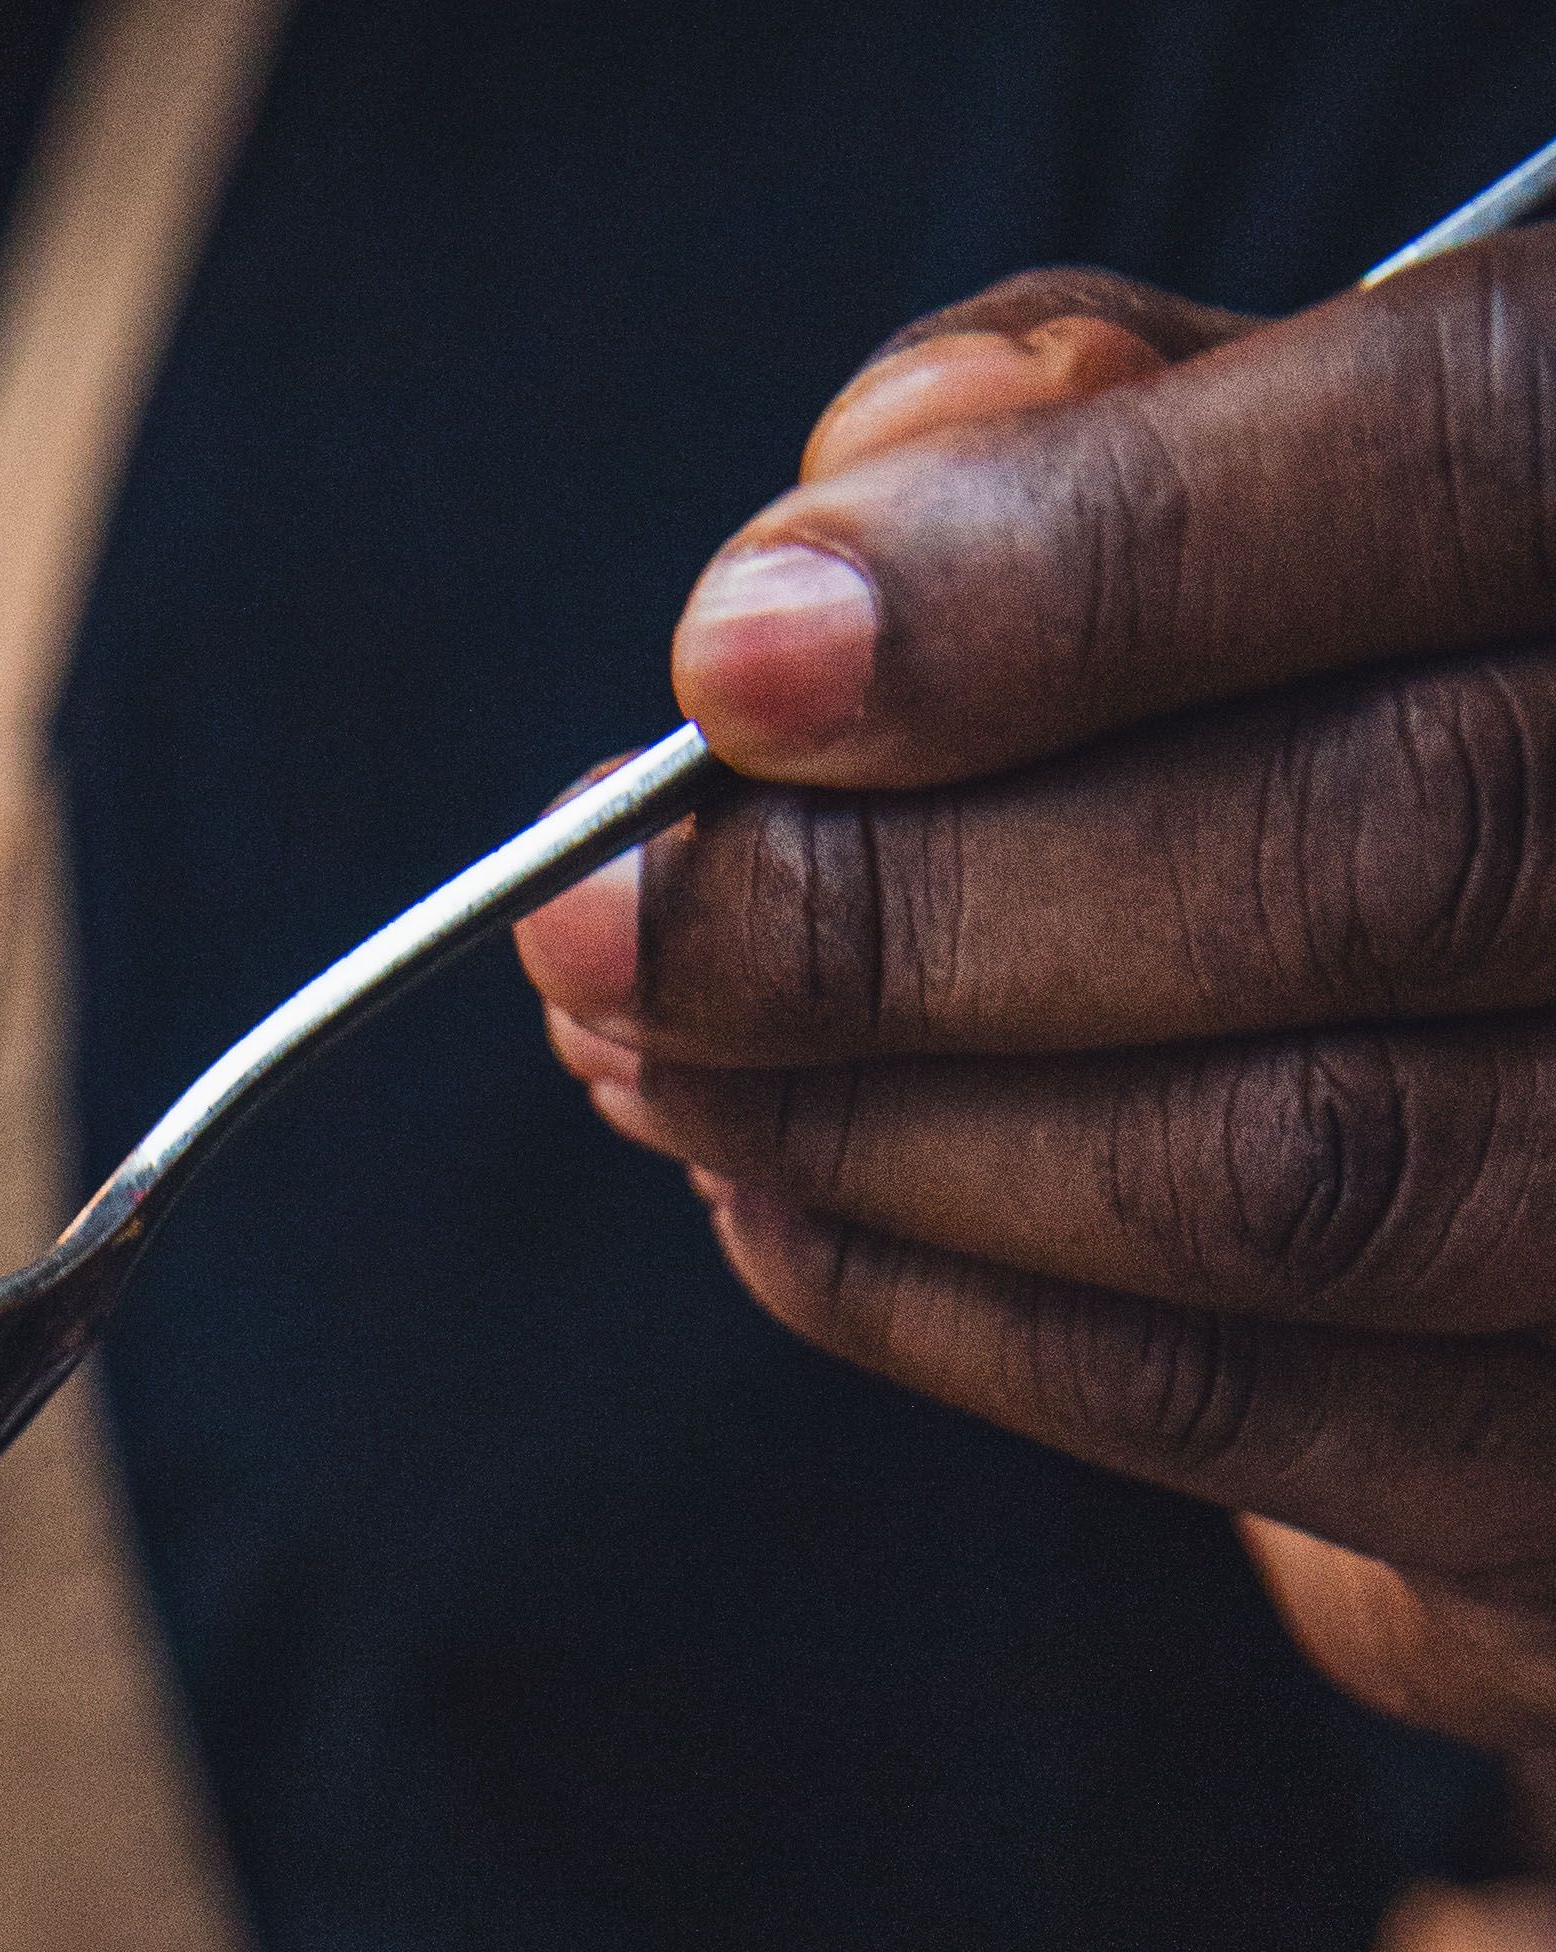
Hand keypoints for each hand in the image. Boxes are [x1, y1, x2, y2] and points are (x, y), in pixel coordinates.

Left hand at [517, 246, 1555, 1764]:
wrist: (1546, 1121)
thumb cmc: (1391, 736)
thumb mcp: (1283, 511)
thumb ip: (1110, 432)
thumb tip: (842, 525)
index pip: (1467, 452)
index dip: (1100, 556)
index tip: (743, 655)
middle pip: (1376, 851)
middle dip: (912, 895)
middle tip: (604, 912)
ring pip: (1289, 1166)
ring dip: (881, 1119)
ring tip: (636, 1043)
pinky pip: (1232, 1405)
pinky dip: (935, 1296)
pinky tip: (768, 1198)